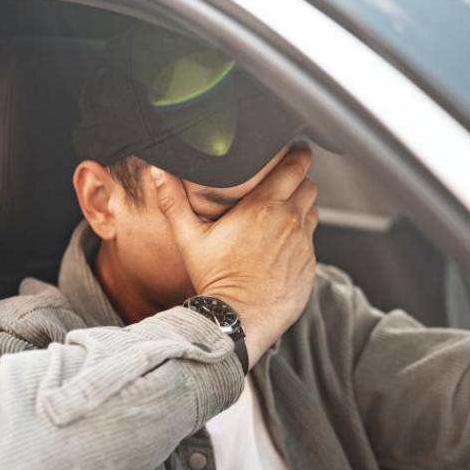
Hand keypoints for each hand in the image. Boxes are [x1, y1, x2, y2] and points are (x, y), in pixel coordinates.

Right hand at [151, 145, 318, 364]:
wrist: (238, 318)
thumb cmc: (214, 278)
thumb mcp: (190, 238)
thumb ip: (174, 201)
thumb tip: (157, 171)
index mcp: (264, 206)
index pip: (296, 166)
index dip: (297, 155)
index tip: (292, 151)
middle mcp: (289, 221)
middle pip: (309, 185)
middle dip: (299, 180)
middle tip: (284, 183)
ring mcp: (303, 244)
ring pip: (312, 212)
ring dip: (301, 209)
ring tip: (281, 216)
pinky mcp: (310, 265)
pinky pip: (311, 242)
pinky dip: (300, 238)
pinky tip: (280, 247)